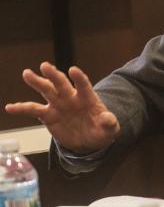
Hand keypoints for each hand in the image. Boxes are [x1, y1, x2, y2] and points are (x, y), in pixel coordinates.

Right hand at [4, 62, 118, 153]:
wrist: (89, 141)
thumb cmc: (101, 131)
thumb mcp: (109, 129)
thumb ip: (109, 123)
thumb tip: (108, 119)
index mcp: (88, 98)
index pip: (84, 85)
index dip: (79, 78)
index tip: (73, 70)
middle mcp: (71, 98)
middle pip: (62, 84)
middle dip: (54, 75)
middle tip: (44, 65)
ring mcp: (59, 105)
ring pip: (46, 91)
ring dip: (37, 82)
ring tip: (27, 74)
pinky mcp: (48, 115)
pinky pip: (33, 110)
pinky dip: (22, 109)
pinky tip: (10, 107)